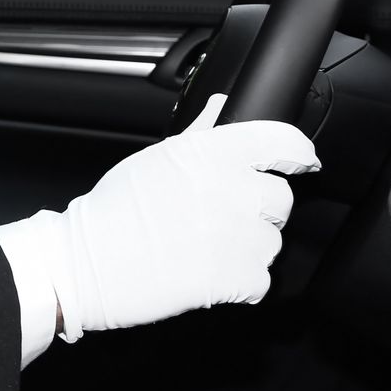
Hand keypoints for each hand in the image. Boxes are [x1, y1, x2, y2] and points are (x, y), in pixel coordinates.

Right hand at [47, 94, 318, 337]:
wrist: (90, 261)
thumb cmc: (116, 208)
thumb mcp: (158, 157)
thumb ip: (201, 131)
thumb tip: (220, 106)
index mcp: (216, 153)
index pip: (282, 142)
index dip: (297, 153)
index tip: (300, 161)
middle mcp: (235, 190)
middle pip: (281, 197)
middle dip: (258, 207)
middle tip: (222, 214)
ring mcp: (241, 236)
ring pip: (272, 241)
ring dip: (248, 247)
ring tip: (207, 246)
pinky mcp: (239, 279)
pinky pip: (261, 281)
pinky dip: (240, 283)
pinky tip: (209, 273)